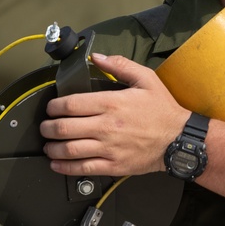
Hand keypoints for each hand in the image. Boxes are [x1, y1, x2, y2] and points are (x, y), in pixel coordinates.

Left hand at [41, 53, 190, 176]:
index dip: (54, 107)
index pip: (71, 105)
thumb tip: (98, 57)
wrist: (179, 139)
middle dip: (48, 127)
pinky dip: (65, 167)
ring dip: (52, 147)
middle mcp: (107, 126)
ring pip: (69, 149)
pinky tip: (58, 164)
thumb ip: (120, 65)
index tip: (51, 108)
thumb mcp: (146, 79)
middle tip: (45, 126)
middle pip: (64, 128)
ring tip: (49, 144)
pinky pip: (83, 168)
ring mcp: (109, 148)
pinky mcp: (113, 165)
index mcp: (112, 103)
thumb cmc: (163, 110)